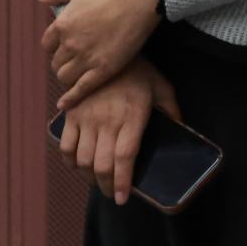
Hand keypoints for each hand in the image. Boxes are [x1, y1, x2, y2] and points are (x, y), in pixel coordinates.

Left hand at [38, 0, 162, 110]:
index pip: (48, 44)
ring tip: (77, 75)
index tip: (65, 46)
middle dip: (62, 62)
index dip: (55, 46)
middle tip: (74, 60)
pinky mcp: (103, 69)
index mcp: (62, 24)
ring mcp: (86, 58)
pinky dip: (71, 99)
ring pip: (65, 77)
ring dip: (68, 77)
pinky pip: (81, 89)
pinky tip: (65, 106)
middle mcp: (70, 44)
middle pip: (56, 62)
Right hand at [58, 55, 180, 204]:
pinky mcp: (72, 114)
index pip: (124, 158)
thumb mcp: (162, 86)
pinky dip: (69, 162)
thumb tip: (181, 127)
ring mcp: (86, 118)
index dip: (123, 181)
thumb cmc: (139, 69)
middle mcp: (107, 121)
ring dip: (88, 177)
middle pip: (101, 165)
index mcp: (132, 117)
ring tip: (97, 181)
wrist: (106, 48)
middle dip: (105, 186)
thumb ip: (172, 109)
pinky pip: (65, 146)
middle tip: (111, 193)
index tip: (123, 198)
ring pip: (82, 160)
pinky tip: (78, 165)